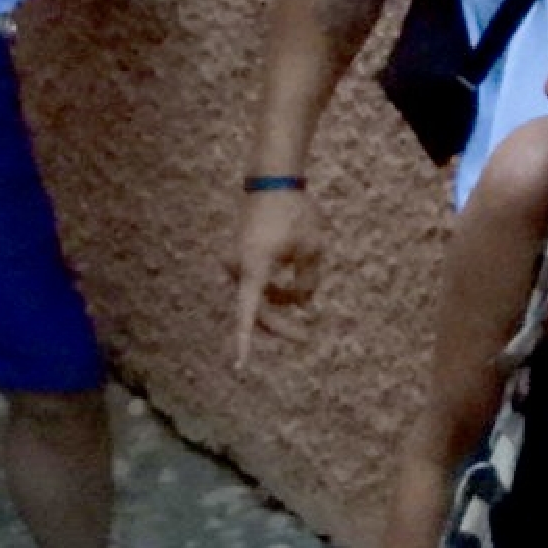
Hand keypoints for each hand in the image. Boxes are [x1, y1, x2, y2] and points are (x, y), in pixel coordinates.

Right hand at [230, 187, 320, 368]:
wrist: (271, 180)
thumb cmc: (294, 213)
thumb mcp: (312, 250)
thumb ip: (308, 283)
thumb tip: (305, 305)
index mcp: (254, 269)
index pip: (249, 314)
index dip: (245, 343)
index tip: (240, 366)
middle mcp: (237, 269)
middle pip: (257, 311)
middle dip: (280, 325)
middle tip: (306, 337)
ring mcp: (235, 264)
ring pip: (255, 298)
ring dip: (278, 306)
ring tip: (304, 305)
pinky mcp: (238, 258)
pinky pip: (253, 285)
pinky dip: (271, 292)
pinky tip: (290, 292)